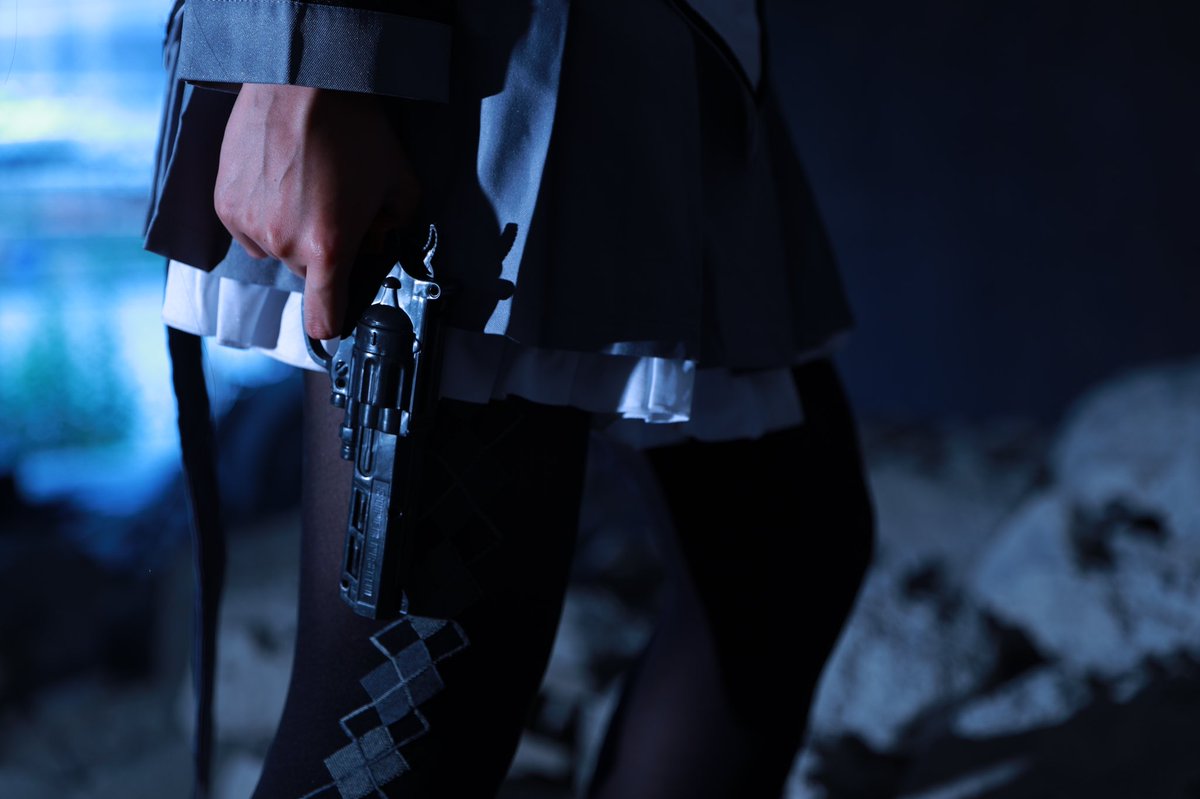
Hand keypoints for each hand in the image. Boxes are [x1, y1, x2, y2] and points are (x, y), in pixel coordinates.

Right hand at [214, 83, 418, 338]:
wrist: (301, 82)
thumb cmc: (354, 130)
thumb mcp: (399, 186)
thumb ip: (393, 230)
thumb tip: (377, 246)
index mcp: (328, 248)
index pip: (324, 319)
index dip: (334, 323)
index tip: (337, 321)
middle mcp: (284, 244)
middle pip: (306, 274)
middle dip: (323, 252)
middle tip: (334, 209)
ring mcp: (249, 224)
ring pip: (275, 251)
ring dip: (290, 233)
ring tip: (305, 189)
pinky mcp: (225, 203)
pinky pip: (248, 229)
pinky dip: (263, 214)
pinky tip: (279, 182)